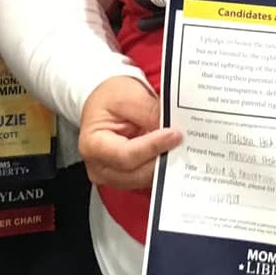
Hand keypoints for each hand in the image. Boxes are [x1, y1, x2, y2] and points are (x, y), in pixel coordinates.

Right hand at [78, 76, 181, 192]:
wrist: (104, 102)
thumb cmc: (109, 98)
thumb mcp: (127, 96)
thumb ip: (149, 112)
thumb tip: (171, 128)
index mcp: (92, 145)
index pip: (126, 155)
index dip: (153, 147)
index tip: (174, 134)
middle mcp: (99, 167)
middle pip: (138, 173)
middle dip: (162, 157)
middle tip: (183, 140)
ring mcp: (112, 176)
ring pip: (145, 178)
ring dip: (164, 163)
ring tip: (180, 144)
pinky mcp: (126, 178)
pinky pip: (148, 177)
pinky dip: (161, 165)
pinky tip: (172, 151)